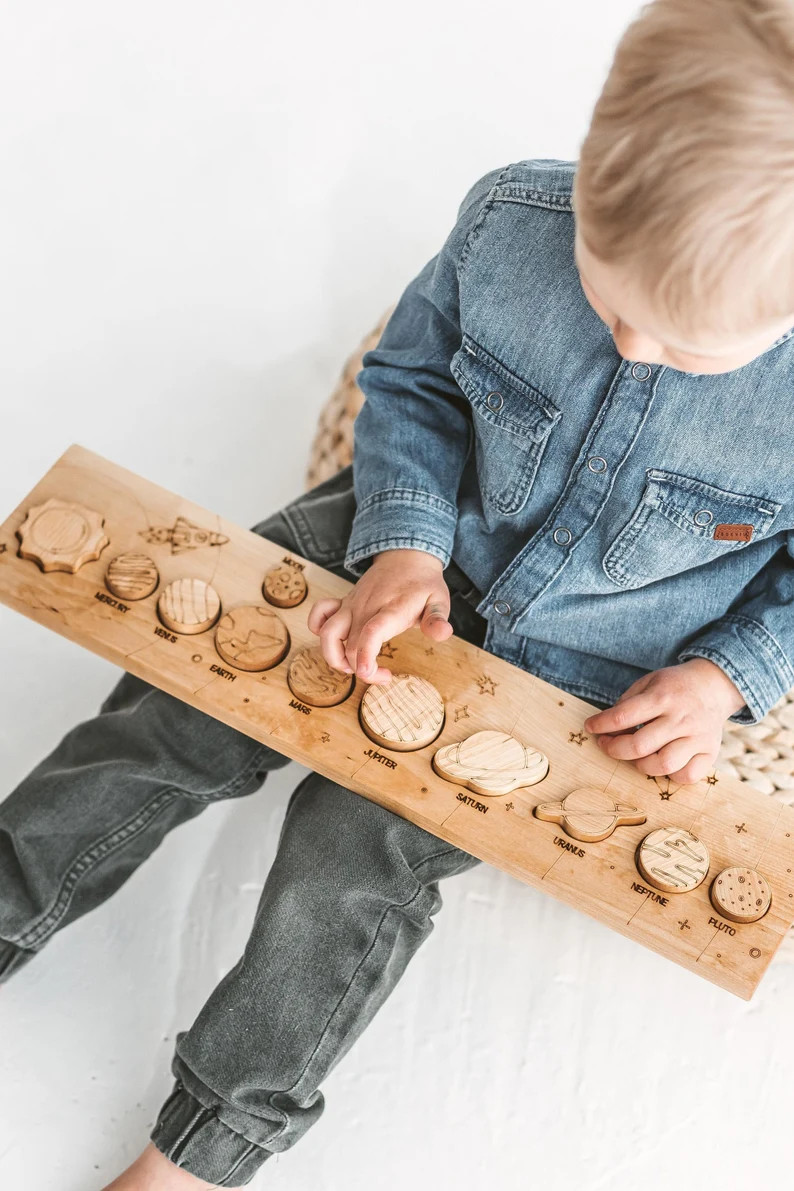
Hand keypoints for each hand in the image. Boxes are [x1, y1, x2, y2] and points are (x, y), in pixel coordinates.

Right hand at [306, 548, 452, 683]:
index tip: (368, 673)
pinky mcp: (342, 604)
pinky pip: (319, 616)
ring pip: (327, 634)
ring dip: (335, 658)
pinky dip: (318, 632)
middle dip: (362, 670)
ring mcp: (351, 605)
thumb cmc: (423, 584)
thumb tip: (443, 633)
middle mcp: (366, 607)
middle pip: (349, 645)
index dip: (365, 655)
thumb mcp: (439, 599)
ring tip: (355, 667)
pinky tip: (336, 643)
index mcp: (391, 609)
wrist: (405, 556)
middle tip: (384, 676)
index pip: (371, 632)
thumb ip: (437, 618)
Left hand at [582, 658, 745, 783]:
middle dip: (615, 749)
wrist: (713, 686)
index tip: (590, 727)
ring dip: (641, 765)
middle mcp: (681, 718)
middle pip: (640, 745)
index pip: (623, 716)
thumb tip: (608, 728)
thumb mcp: (648, 682)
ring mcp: (698, 737)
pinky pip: (687, 776)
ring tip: (636, 756)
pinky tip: (662, 763)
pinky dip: (671, 776)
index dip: (601, 724)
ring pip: (664, 764)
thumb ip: (627, 703)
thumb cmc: (674, 686)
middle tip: (606, 745)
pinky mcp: (710, 753)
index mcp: (662, 697)